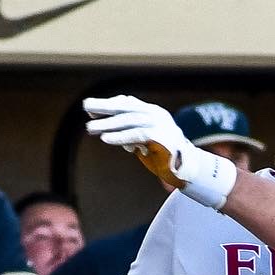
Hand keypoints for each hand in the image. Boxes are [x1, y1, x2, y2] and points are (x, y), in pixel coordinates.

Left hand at [83, 95, 236, 208]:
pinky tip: (106, 139)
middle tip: (86, 107)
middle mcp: (157, 114)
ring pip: (129, 120)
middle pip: (126, 108)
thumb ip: (131, 132)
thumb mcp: (146, 140)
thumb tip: (110, 130)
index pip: (128, 104)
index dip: (109, 105)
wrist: (188, 169)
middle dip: (105, 107)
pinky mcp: (161, 138)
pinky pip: (136, 135)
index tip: (90, 108)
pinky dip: (120, 137)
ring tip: (90, 128)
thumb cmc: (165, 156)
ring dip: (108, 124)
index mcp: (154, 112)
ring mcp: (160, 125)